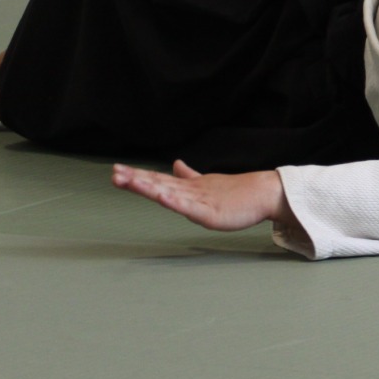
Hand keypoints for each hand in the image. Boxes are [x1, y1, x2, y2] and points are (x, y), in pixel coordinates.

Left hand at [111, 160, 284, 231]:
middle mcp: (190, 191)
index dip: (138, 175)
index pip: (158, 179)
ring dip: (150, 187)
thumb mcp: (207, 184)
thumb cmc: (237, 192)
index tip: (117, 171)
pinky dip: (175, 201)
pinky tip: (163, 197)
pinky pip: (189, 208)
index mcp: (188, 187)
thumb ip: (189, 176)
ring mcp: (199, 201)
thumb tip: (175, 165)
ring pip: (170, 193)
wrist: (263, 193)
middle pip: (159, 184)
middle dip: (136, 179)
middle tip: (115, 173)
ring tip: (131, 181)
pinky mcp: (210, 213)